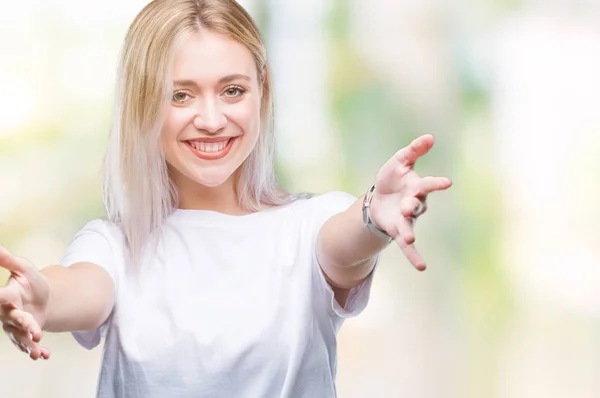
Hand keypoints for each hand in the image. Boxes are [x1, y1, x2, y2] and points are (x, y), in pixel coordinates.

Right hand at [0, 246, 50, 359]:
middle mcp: (8, 314)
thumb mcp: (23, 268)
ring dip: (29, 345)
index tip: (0, 298)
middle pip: (14, 320)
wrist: (42, 298)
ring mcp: (17, 327)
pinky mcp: (27, 336)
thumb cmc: (29, 282)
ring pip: (21, 337)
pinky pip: (30, 345)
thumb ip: (9, 260)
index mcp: (7, 296)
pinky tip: (45, 355)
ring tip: (38, 353)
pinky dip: (38, 351)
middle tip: (36, 332)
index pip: (0, 298)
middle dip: (24, 325)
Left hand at [369, 134, 451, 270]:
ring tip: (409, 239)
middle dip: (412, 205)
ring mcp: (407, 219)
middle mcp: (415, 204)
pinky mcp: (398, 231)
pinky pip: (407, 246)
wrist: (378, 199)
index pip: (427, 184)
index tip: (446, 183)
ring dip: (409, 232)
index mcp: (416, 187)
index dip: (436, 183)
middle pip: (416, 206)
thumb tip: (430, 137)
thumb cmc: (392, 179)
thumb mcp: (399, 161)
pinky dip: (414, 256)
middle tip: (408, 206)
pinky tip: (422, 267)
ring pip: (410, 226)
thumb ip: (414, 150)